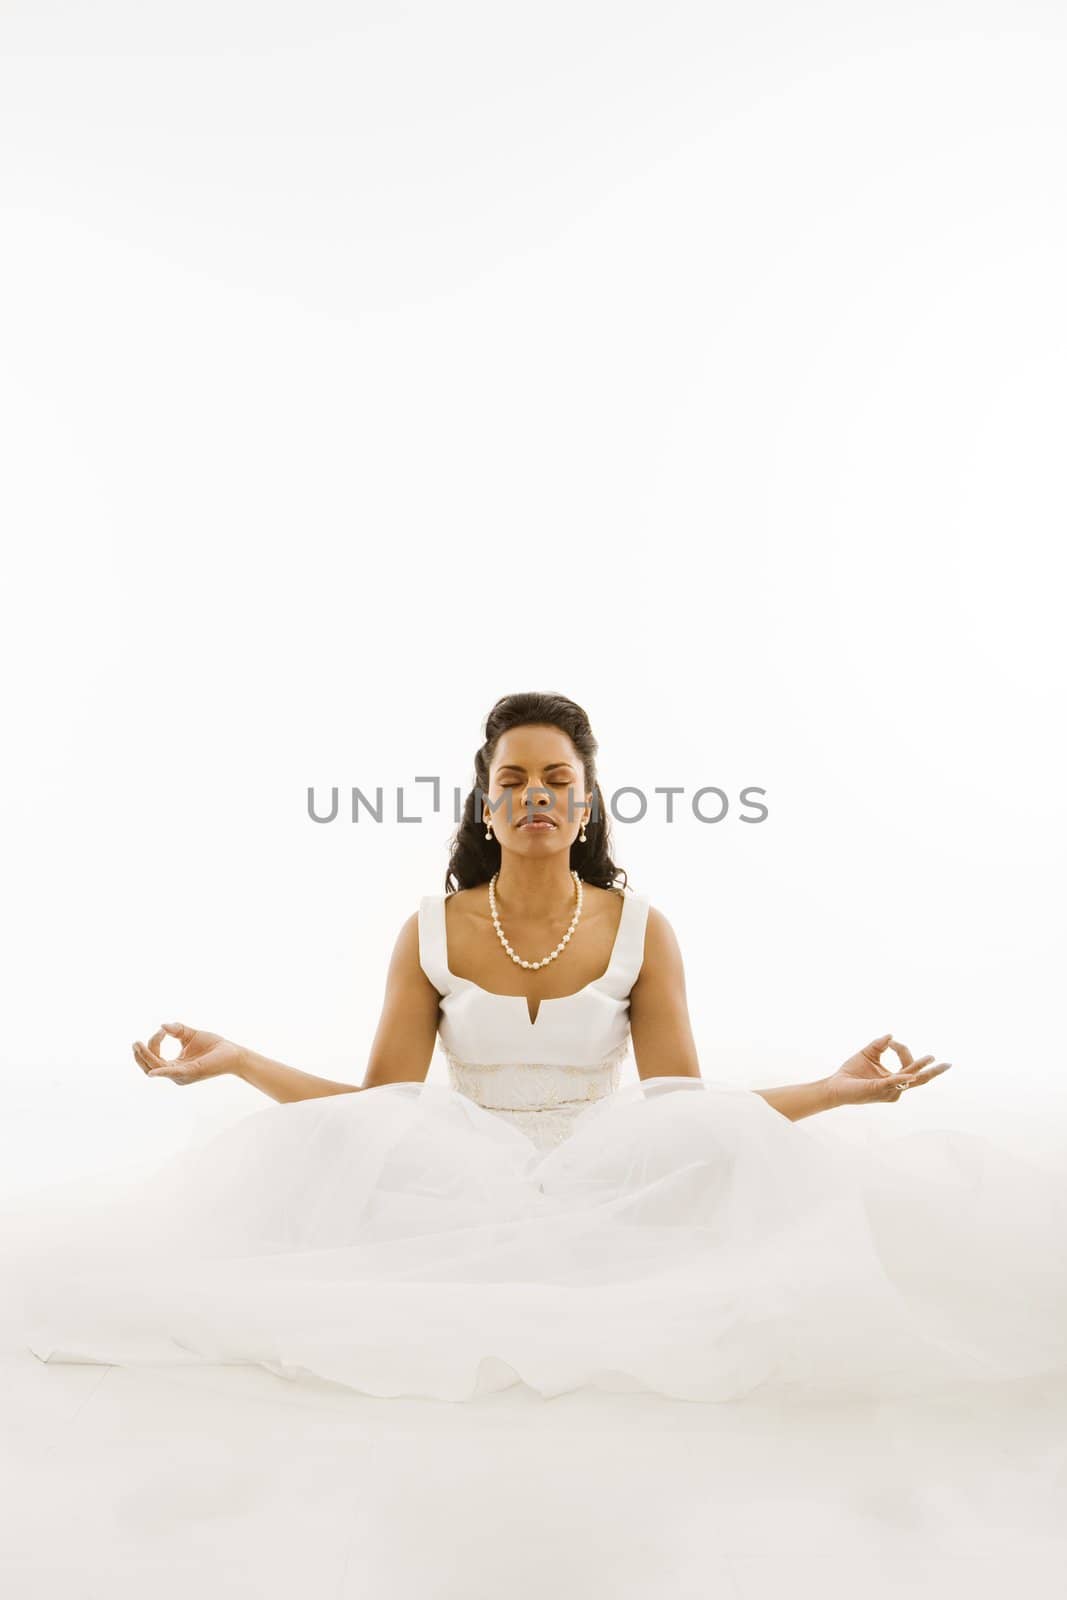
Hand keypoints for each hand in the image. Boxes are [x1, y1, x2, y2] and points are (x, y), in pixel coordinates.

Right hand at [131, 1022, 244, 1086]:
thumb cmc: (213, 1046)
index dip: (154, 1042)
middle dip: (140, 1056)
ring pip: (157, 1068)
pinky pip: (173, 1073)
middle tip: (135, 1043)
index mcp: (174, 1066)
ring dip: (146, 1057)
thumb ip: (176, 1030)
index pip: (155, 1057)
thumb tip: (162, 1026)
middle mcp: (176, 1073)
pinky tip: (153, 1071)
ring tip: (138, 1045)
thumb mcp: (190, 1035)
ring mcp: (182, 1074)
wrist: (233, 1052)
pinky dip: (162, 1072)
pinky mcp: (191, 1072)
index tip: (163, 1030)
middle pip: (150, 1067)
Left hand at [825, 1033, 951, 1107]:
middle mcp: (895, 1087)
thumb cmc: (851, 1072)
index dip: (903, 1050)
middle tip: (948, 1064)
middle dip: (934, 1071)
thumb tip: (891, 1035)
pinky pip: (892, 1083)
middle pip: (919, 1079)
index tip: (893, 1042)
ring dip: (919, 1067)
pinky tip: (908, 1075)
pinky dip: (901, 1078)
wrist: (835, 1085)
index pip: (909, 1064)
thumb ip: (879, 1045)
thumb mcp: (868, 1053)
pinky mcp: (877, 1090)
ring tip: (931, 1059)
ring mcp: (888, 1091)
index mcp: (894, 1080)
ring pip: (909, 1079)